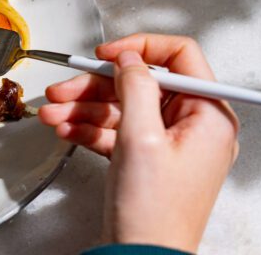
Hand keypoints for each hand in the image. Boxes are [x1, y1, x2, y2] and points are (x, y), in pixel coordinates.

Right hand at [38, 34, 238, 251]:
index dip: (139, 49)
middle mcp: (192, 125)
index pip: (179, 57)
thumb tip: (129, 57)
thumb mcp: (141, 138)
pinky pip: (117, 131)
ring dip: (84, 108)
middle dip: (96, 86)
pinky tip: (66, 129)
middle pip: (140, 84)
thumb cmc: (154, 212)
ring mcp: (168, 143)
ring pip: (123, 108)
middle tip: (63, 88)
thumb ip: (136, 87)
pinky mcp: (147, 158)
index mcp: (208, 114)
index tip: (107, 54)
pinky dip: (90, 129)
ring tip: (53, 113)